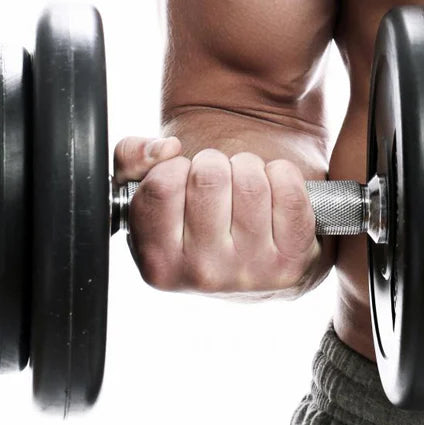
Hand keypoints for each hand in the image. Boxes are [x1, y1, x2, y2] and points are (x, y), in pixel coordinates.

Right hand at [113, 137, 320, 295]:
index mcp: (158, 262)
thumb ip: (131, 157)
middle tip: (216, 181)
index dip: (175, 167)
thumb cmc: (193, 217)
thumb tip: (165, 149)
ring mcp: (250, 272)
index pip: (162, 185)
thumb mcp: (146, 192)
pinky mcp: (292, 263)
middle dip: (214, 164)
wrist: (252, 261)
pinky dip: (283, 175)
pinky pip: (288, 189)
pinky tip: (273, 193)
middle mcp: (202, 275)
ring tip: (243, 187)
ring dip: (248, 167)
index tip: (183, 177)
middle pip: (209, 177)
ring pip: (250, 180)